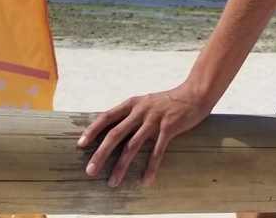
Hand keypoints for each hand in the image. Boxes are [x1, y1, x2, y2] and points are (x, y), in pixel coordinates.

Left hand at [77, 83, 211, 187]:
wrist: (195, 94)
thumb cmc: (170, 100)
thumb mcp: (147, 102)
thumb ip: (133, 114)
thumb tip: (115, 130)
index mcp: (133, 104)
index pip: (107, 116)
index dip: (93, 130)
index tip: (81, 144)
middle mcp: (141, 111)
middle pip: (116, 134)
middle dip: (101, 154)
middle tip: (90, 170)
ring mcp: (155, 120)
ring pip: (133, 146)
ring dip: (121, 166)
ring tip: (113, 182)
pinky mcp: (169, 129)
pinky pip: (157, 151)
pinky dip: (151, 167)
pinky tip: (146, 180)